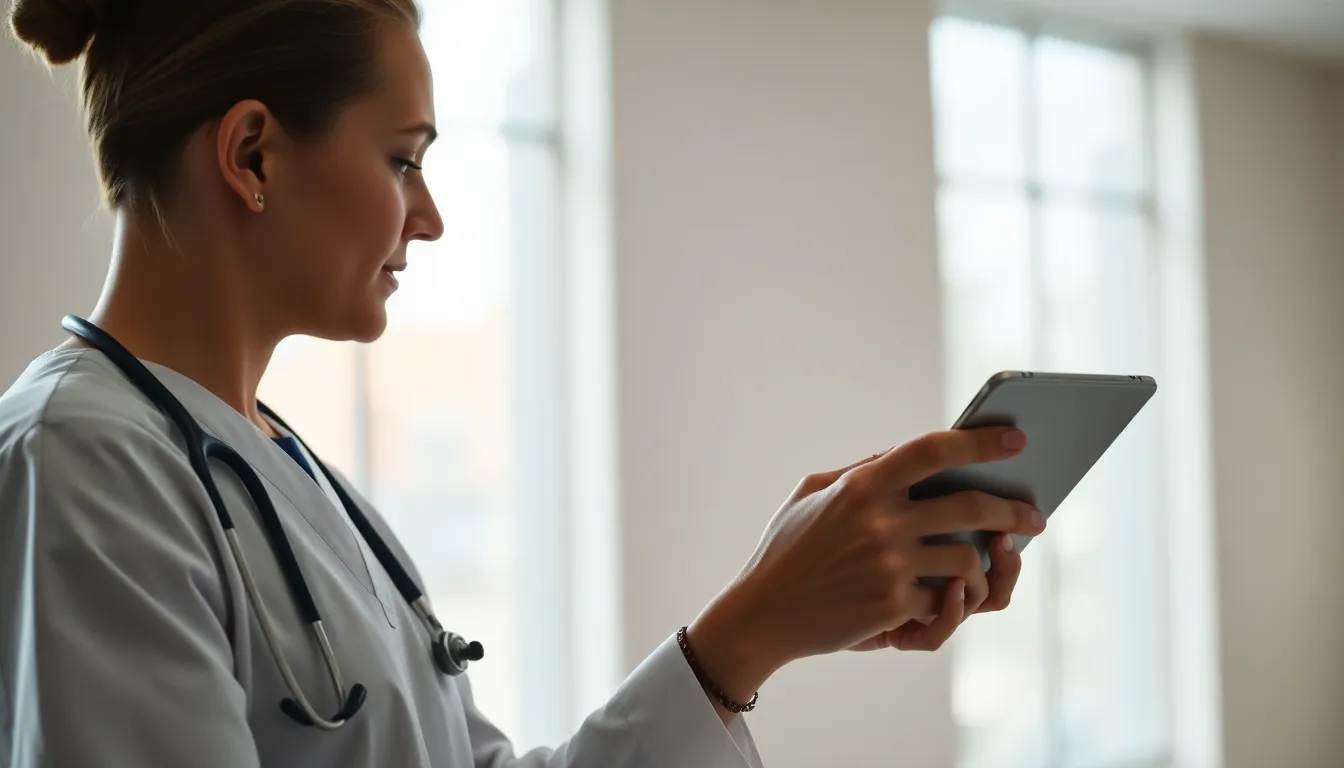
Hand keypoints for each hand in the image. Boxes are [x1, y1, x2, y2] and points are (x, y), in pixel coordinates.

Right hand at [687, 427, 1042, 706]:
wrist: (761, 614)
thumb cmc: (787, 549)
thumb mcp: (812, 494)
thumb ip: (861, 470)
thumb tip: (909, 452)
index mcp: (860, 486)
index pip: (932, 451)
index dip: (980, 442)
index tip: (1017, 438)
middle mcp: (879, 523)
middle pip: (969, 508)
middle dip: (1013, 512)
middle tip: (1036, 518)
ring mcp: (888, 567)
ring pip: (968, 561)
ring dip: (990, 565)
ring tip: (998, 563)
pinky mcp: (892, 607)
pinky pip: (946, 600)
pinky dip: (956, 599)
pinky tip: (960, 595)